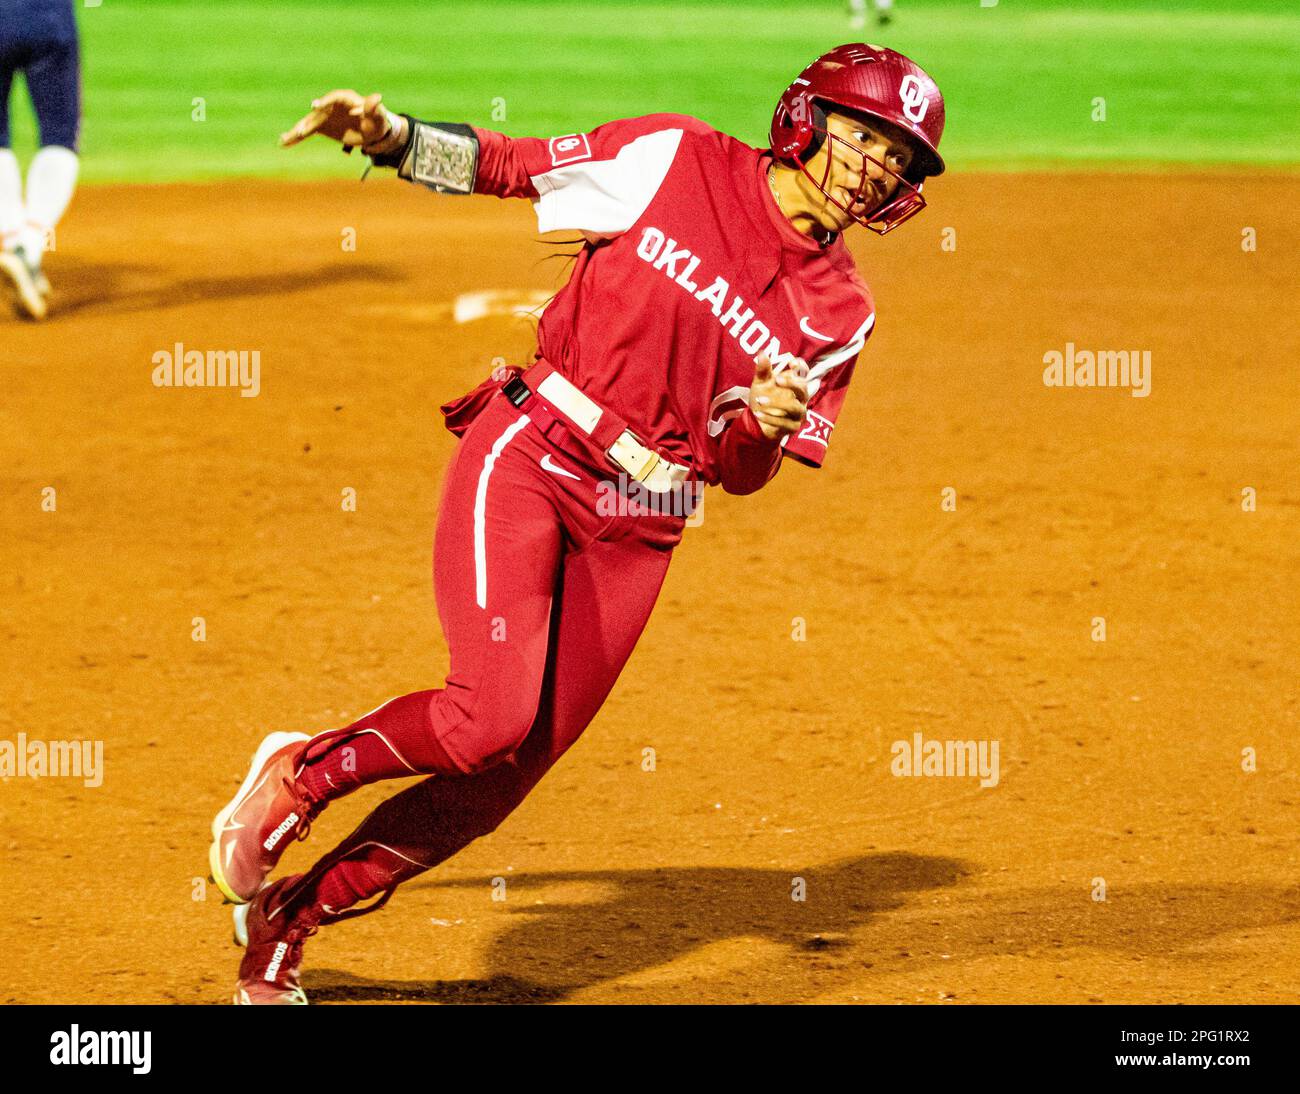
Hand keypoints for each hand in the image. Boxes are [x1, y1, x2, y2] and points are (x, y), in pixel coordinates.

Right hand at [279, 90, 396, 150]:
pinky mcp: (320, 126)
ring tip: (284, 139)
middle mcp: (330, 105)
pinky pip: (306, 131)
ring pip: (308, 122)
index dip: (324, 101)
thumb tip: (376, 97)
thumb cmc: (376, 122)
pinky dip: (296, 137)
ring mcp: (323, 116)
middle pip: (317, 112)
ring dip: (297, 131)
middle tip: (301, 131)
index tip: (315, 106)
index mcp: (345, 99)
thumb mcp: (378, 117)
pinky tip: (283, 143)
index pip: (333, 98)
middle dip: (308, 122)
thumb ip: (374, 108)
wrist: (371, 131)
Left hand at [749, 354, 808, 440]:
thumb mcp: (760, 384)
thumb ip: (763, 370)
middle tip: (777, 379)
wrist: (757, 421)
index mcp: (795, 384)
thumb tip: (762, 353)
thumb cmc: (763, 398)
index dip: (801, 367)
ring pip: (795, 407)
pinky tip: (758, 414)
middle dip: (791, 383)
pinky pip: (784, 423)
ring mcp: (798, 414)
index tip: (792, 363)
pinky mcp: (793, 427)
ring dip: (777, 403)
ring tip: (759, 400)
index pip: (804, 373)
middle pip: (804, 389)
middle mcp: (800, 398)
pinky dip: (770, 418)